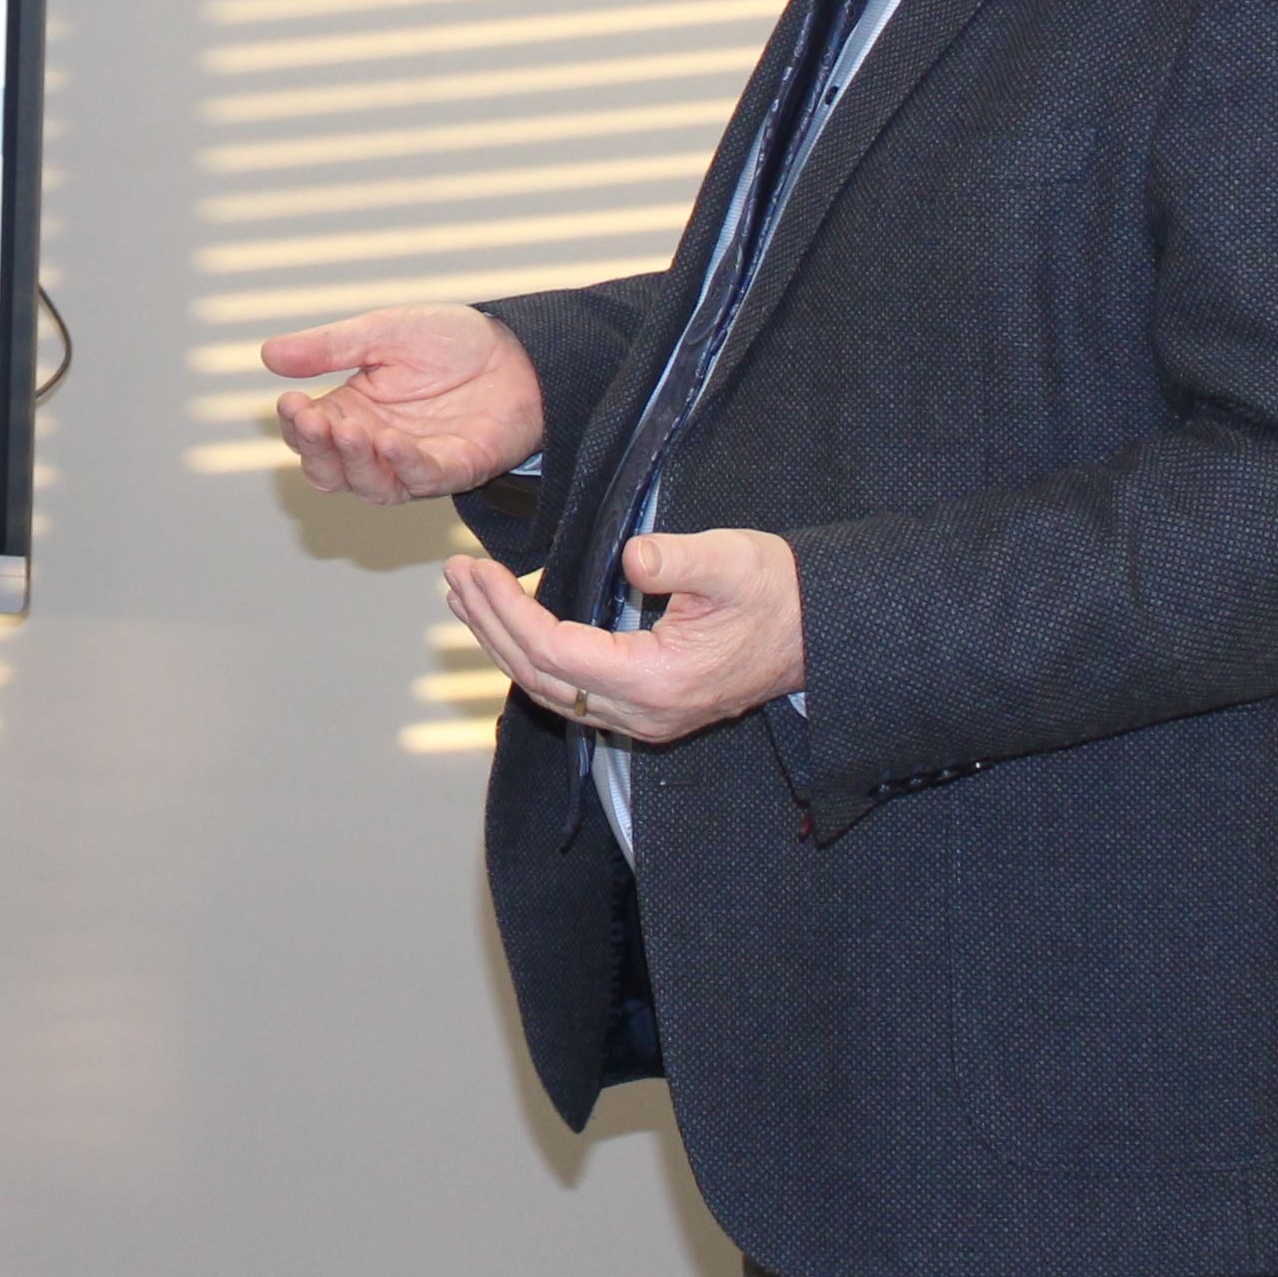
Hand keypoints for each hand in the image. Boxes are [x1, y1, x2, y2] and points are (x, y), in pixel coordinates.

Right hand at [261, 303, 544, 501]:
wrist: (519, 348)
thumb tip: (268, 355)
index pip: (309, 434)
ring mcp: (414, 463)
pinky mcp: (454, 469)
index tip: (288, 400)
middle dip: (317, 449)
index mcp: (352, 412)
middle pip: (330, 471)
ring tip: (350, 430)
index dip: (294, 424)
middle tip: (314, 419)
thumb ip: (330, 348)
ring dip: (355, 462)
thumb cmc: (451, 341)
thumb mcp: (382, 332)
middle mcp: (377, 445)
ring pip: (369, 486)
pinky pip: (422, 479)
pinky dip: (403, 463)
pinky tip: (390, 439)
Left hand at [441, 527, 804, 745]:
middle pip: (541, 677)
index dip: (508, 612)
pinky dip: (532, 656)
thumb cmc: (779, 594)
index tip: (479, 571)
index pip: (555, 651)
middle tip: (456, 577)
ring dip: (503, 643)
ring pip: (551, 691)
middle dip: (490, 626)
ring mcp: (644, 718)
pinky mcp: (646, 709)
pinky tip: (513, 624)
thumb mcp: (734, 561)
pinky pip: (571, 692)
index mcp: (657, 682)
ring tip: (466, 598)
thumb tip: (633, 558)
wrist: (821, 632)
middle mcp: (643, 713)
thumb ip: (680, 560)